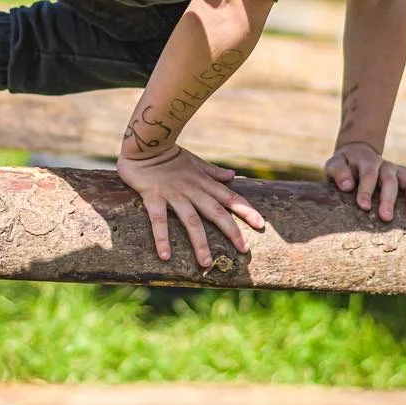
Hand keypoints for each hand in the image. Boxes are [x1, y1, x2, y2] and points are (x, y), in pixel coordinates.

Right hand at [117, 145, 265, 267]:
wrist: (145, 142)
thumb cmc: (169, 154)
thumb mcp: (195, 162)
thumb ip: (214, 172)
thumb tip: (233, 176)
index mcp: (204, 182)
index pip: (230, 197)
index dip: (246, 210)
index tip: (261, 224)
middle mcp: (192, 190)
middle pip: (216, 212)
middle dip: (231, 231)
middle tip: (244, 249)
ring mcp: (173, 194)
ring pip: (191, 221)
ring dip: (199, 242)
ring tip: (206, 262)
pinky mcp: (153, 197)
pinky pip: (159, 220)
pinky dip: (162, 238)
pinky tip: (165, 256)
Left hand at [325, 141, 405, 221]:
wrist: (358, 154)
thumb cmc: (345, 166)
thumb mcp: (335, 165)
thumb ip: (338, 173)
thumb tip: (347, 186)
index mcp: (367, 163)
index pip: (368, 175)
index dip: (366, 190)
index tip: (364, 206)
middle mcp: (386, 166)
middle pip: (390, 181)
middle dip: (389, 199)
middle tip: (386, 218)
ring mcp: (399, 171)